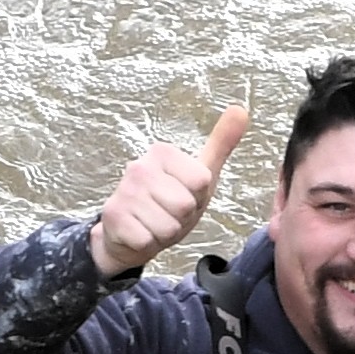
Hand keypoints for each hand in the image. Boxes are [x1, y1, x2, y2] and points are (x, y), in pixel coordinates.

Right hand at [91, 104, 251, 275]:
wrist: (128, 232)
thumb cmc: (168, 203)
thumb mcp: (199, 174)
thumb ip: (221, 144)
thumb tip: (241, 110)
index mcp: (162, 153)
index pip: (201, 181)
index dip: (197, 196)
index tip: (183, 194)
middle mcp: (140, 166)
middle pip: (186, 206)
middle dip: (182, 217)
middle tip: (168, 212)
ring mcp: (124, 191)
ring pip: (169, 226)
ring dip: (165, 232)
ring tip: (154, 222)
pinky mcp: (114, 218)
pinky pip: (149, 241)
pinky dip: (149, 243)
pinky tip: (140, 233)